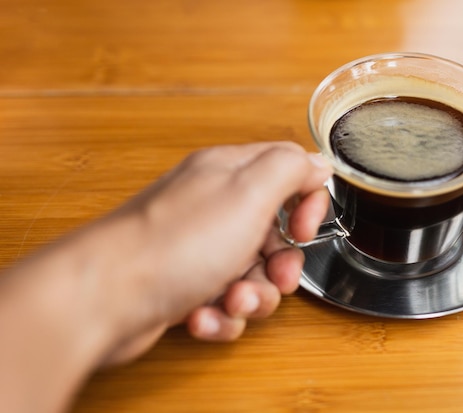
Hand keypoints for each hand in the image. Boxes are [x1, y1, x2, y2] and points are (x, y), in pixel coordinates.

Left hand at [96, 142, 331, 364]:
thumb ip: (289, 168)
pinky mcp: (184, 285)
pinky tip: (203, 316)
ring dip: (252, 297)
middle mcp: (213, 208)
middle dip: (281, 265)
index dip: (307, 203)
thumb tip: (315, 163)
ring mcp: (198, 248)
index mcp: (229, 174)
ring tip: (230, 301)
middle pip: (275, 234)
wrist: (106, 295)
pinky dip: (222, 315)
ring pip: (253, 275)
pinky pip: (224, 302)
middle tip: (274, 278)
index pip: (288, 172)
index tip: (303, 230)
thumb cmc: (175, 243)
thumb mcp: (249, 193)